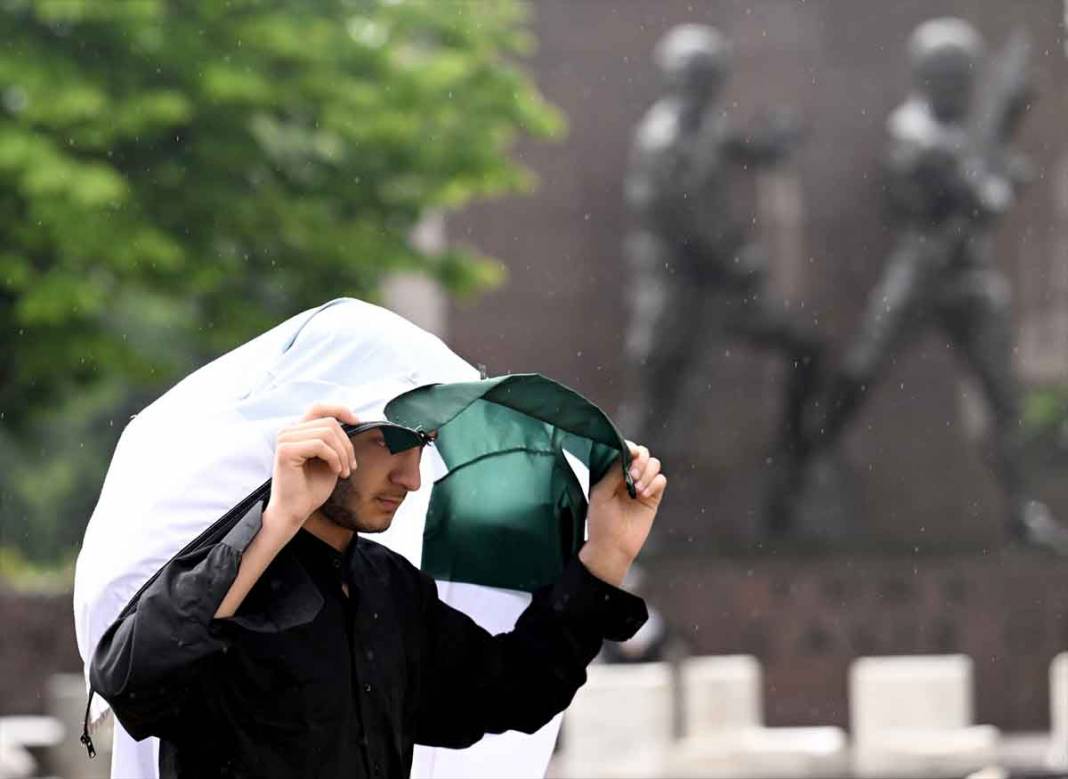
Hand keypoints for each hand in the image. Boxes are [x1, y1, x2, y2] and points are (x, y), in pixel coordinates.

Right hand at [262, 403, 359, 539]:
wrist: (296, 511)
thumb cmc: (311, 488)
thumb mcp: (329, 458)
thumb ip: (334, 440)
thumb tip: (351, 421)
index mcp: (296, 431)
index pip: (319, 408)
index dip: (340, 410)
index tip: (357, 422)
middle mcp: (288, 431)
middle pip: (329, 423)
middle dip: (347, 444)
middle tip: (351, 466)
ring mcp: (285, 439)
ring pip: (327, 433)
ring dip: (343, 454)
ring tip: (344, 471)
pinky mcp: (286, 450)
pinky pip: (320, 445)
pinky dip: (334, 458)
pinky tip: (336, 471)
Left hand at [579, 442, 665, 586]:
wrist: (612, 546)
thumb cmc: (601, 521)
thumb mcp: (601, 493)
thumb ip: (613, 471)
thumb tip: (627, 453)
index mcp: (613, 472)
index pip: (626, 451)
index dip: (631, 448)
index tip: (631, 453)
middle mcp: (628, 476)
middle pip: (643, 454)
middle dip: (640, 461)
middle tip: (632, 476)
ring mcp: (642, 486)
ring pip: (654, 465)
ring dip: (647, 473)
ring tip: (637, 489)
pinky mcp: (653, 498)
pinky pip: (661, 480)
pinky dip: (654, 483)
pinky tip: (643, 494)